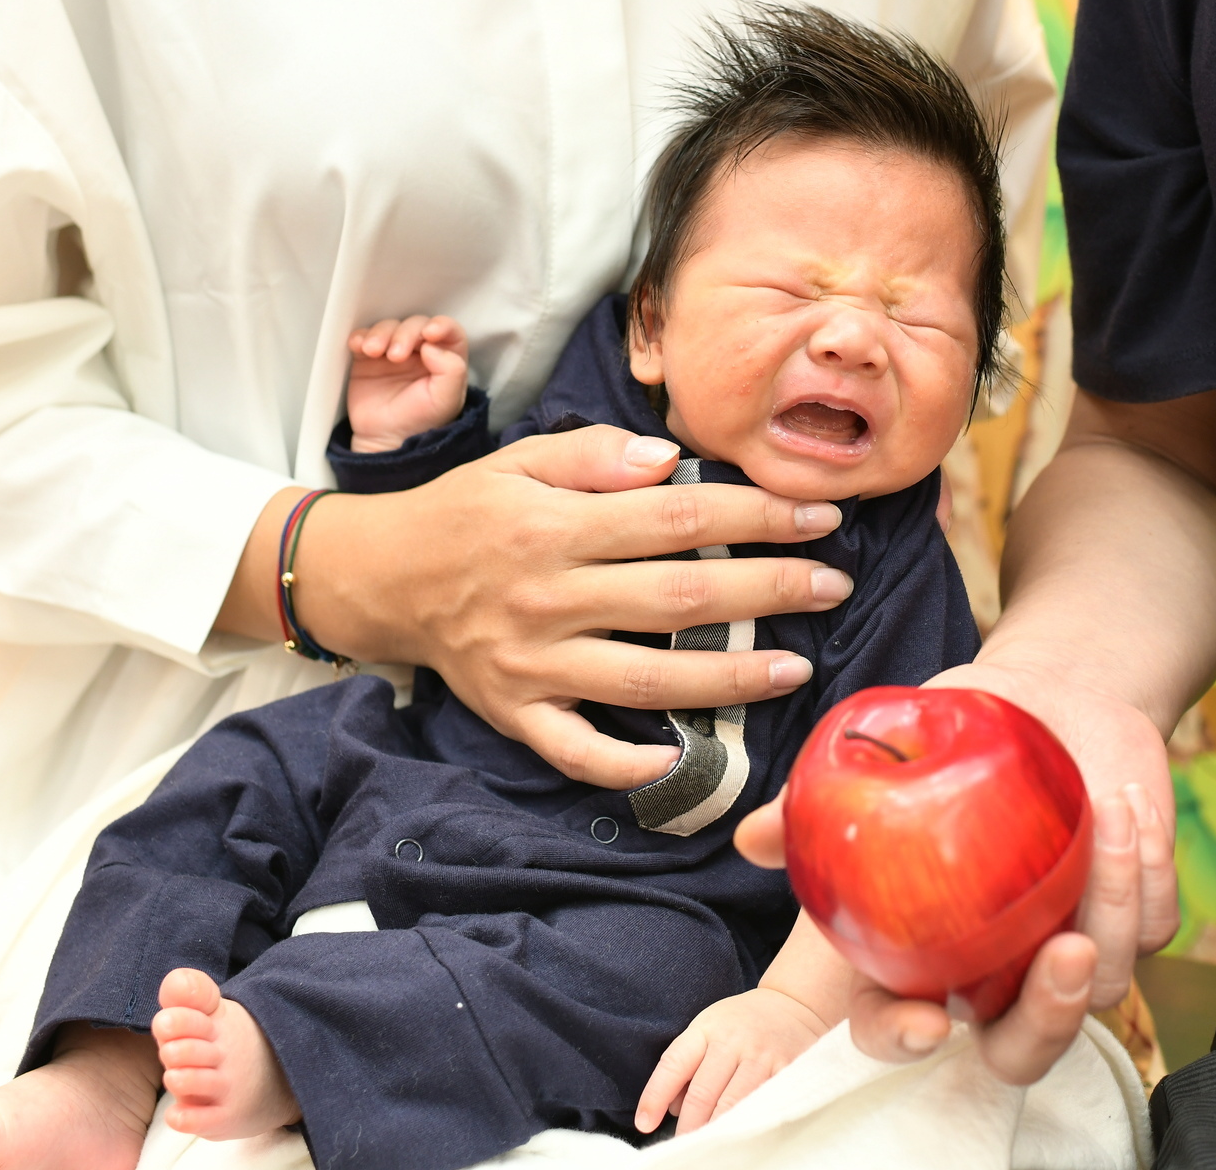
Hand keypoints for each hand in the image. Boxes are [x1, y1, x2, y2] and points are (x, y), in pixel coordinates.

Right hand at [251, 423, 856, 787]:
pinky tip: (681, 758)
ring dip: (729, 677)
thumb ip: (596, 453)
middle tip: (834, 585)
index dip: (756, 516)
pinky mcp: (517, 713)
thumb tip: (671, 462)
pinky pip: (576, 749)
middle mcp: (549, 596)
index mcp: (556, 525)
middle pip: (679, 597)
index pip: (678, 519)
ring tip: (796, 668)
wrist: (382, 577)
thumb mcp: (522, 460)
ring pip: (646, 678)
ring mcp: (534, 662)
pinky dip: (626, 763)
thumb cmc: (468, 511)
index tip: (818, 516)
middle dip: (768, 591)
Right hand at [346, 315, 468, 453]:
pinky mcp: (367, 357)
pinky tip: (359, 346)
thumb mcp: (447, 400)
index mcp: (445, 358)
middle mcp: (420, 351)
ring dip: (381, 333)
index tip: (430, 333)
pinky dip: (360, 336)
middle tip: (396, 355)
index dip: (441, 325)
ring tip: (373, 352)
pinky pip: (363, 337)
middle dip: (405, 333)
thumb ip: (452, 370)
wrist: (385, 440)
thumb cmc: (420, 421)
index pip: (449, 331)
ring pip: (389, 327)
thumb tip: (432, 345)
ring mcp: (392, 351)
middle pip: (415, 325)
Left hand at [635, 987, 829, 1134]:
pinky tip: (740, 1133)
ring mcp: (762, 1055)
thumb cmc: (741, 1023)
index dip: (655, 1097)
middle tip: (681, 1147)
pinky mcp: (788, 1068)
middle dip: (689, 1126)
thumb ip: (686, 1066)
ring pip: (733, 1104)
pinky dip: (749, 1122)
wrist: (795, 1004)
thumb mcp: (708, 1029)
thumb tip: (672, 1110)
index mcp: (707, 1029)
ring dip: (716, 1129)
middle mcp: (734, 1040)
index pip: (674, 1064)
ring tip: (706, 1146)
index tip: (644, 1124)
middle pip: (703, 1093)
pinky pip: (764, 1104)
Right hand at [733, 660, 1178, 1086]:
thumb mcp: (892, 747)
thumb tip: (755, 837)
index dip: (903, 1038)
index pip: (899, 1023)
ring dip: (1111, 906)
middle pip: (1019, 1049)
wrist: (1052, 691)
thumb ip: (823, 797)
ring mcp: (1069, 947)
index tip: (929, 1023)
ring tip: (1107, 813)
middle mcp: (997, 967)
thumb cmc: (956, 728)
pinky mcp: (1133, 918)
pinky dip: (1147, 873)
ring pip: (1100, 983)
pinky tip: (1130, 808)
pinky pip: (1152, 928)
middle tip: (1064, 954)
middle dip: (1046, 1022)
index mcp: (923, 948)